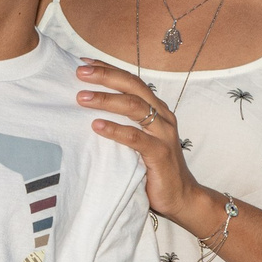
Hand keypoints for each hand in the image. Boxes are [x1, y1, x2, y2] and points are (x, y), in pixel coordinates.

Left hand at [77, 61, 210, 226]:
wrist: (182, 197)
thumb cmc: (155, 169)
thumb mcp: (139, 140)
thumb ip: (124, 124)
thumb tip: (90, 112)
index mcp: (157, 110)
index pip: (131, 81)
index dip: (109, 69)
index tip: (83, 63)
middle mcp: (163, 117)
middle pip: (133, 87)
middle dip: (106, 77)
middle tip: (80, 73)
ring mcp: (163, 135)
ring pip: (135, 107)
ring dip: (106, 100)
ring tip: (82, 98)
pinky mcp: (160, 154)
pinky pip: (136, 138)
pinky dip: (115, 130)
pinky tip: (96, 126)